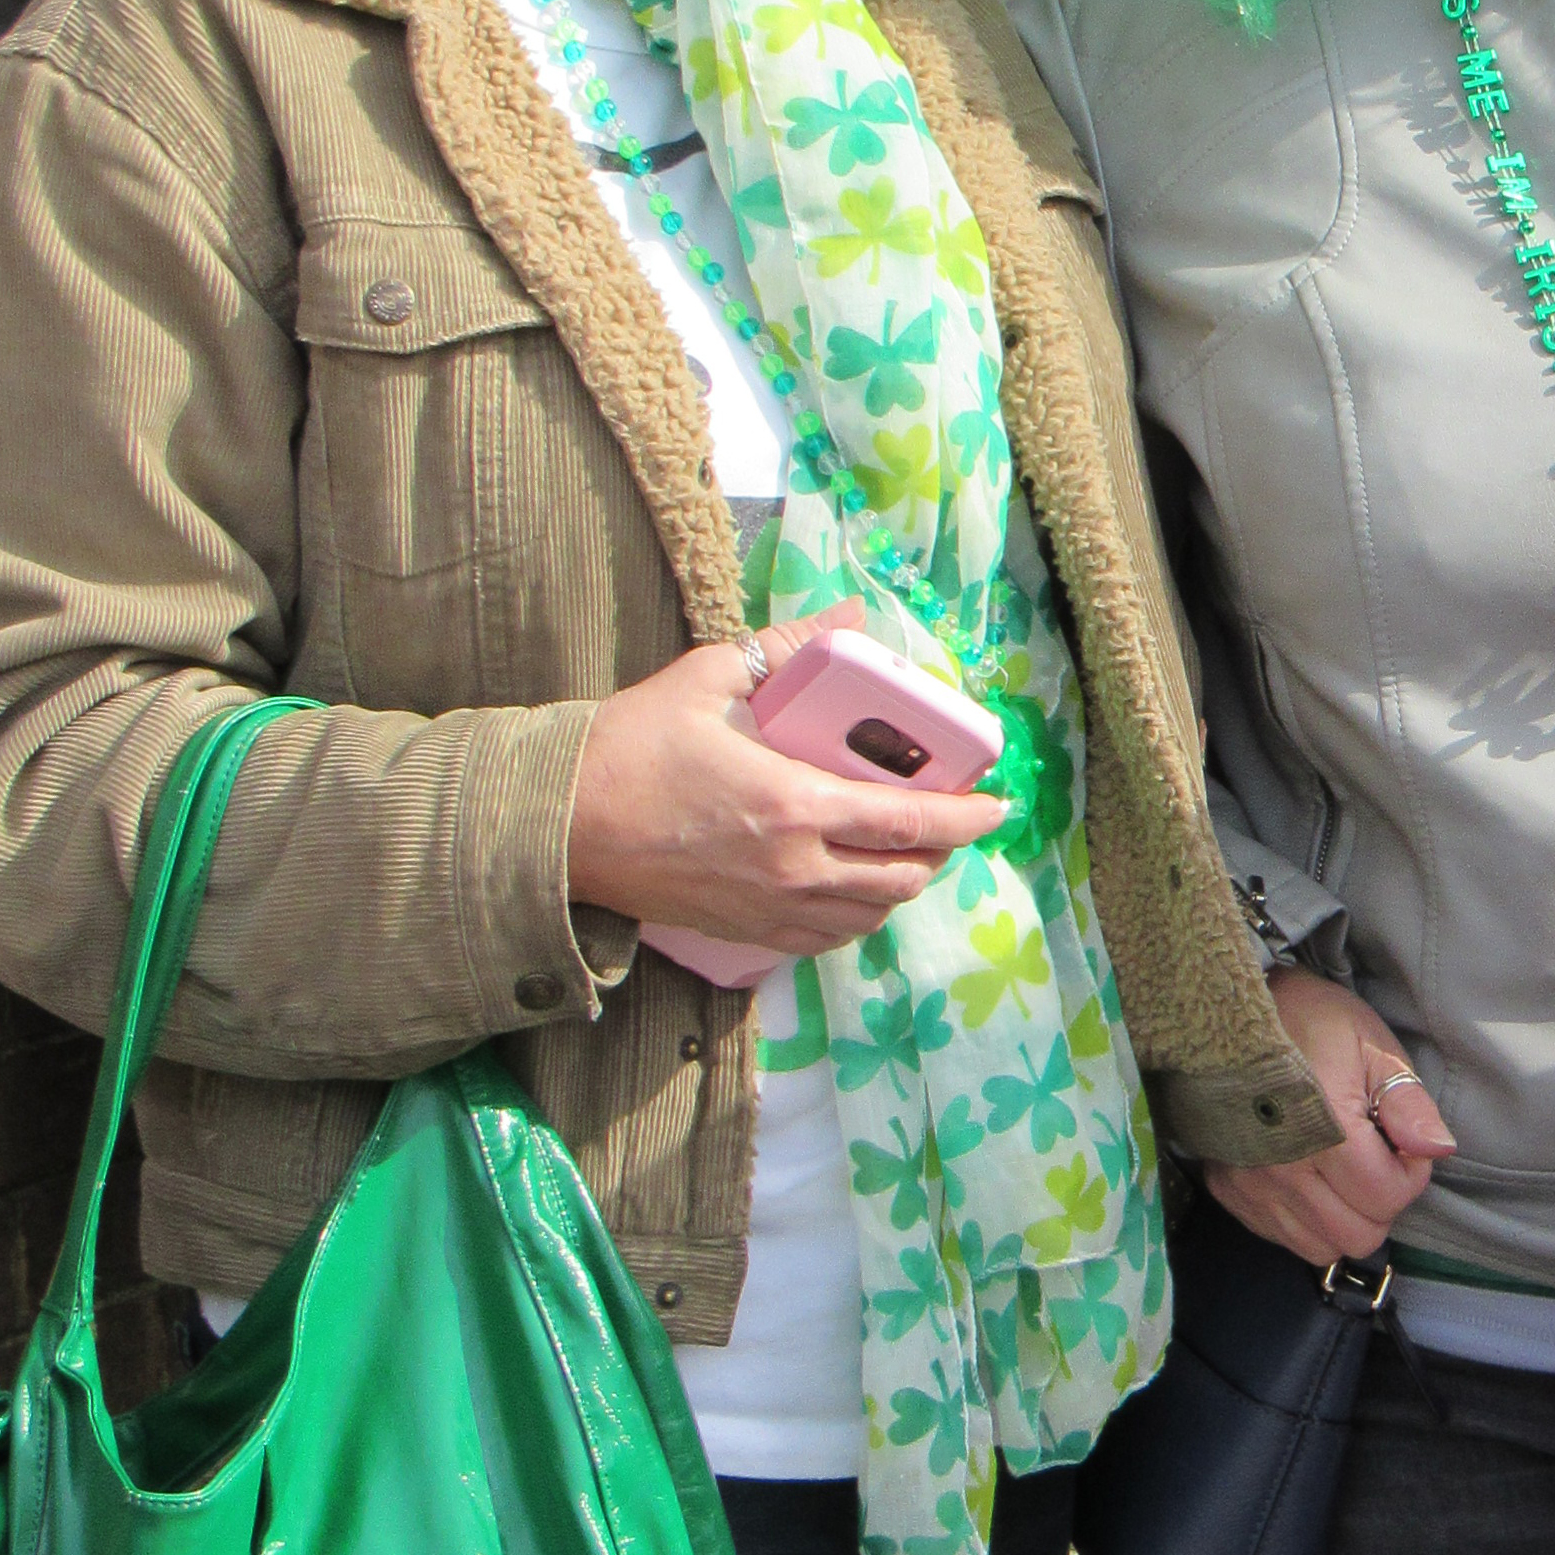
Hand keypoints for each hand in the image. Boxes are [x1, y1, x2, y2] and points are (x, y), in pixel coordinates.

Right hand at [566, 604, 1008, 957]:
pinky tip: (853, 886)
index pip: (910, 823)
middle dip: (942, 852)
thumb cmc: (629, 746)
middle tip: (951, 820)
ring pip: (868, 915)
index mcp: (794, 804)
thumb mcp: (710, 678)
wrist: (558, 826)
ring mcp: (768, 909)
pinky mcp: (742, 932)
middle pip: (902, 877)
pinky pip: (825, 939)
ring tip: (907, 851)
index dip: (967, 818)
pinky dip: (855, 915)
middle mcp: (792, 868)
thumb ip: (787, 647)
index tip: (997, 805)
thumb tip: (852, 616)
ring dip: (901, 885)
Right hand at [1204, 968, 1454, 1264]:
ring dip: (1344, 1217)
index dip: (1410, 1173)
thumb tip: (1437, 1150)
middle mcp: (1281, 1169)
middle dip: (1379, 1202)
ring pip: (1322, 1246)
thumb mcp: (1372, 1046)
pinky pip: (1284, 1238)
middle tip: (1373, 1158)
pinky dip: (1307, 1220)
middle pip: (1357, 1236)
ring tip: (1341, 1169)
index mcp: (1323, 1131)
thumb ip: (1407, 1102)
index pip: (1386, 1198)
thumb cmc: (1313, 1023)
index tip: (1398, 1140)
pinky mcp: (1230, 1192)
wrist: (1232, 1013)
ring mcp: (1251, 1185)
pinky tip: (1308, 1175)